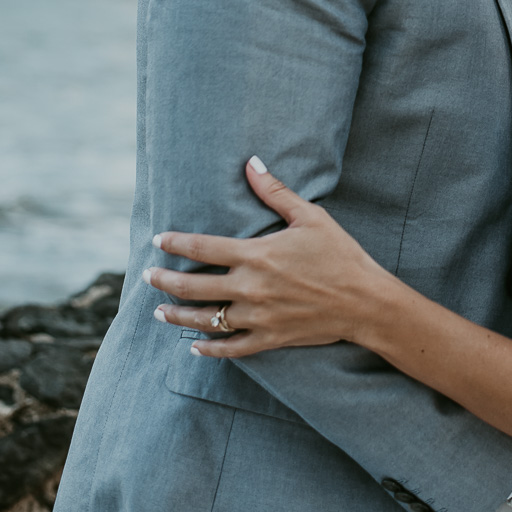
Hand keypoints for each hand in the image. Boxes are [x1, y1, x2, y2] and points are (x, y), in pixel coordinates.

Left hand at [146, 160, 390, 355]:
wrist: (364, 300)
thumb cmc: (339, 254)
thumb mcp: (309, 216)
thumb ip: (275, 191)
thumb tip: (251, 162)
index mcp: (256, 255)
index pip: (202, 248)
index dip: (175, 244)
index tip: (157, 241)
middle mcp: (250, 288)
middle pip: (192, 288)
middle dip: (164, 282)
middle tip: (147, 276)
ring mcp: (257, 317)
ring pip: (205, 321)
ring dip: (177, 316)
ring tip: (159, 312)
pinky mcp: (269, 339)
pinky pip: (230, 348)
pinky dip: (209, 348)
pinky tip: (194, 346)